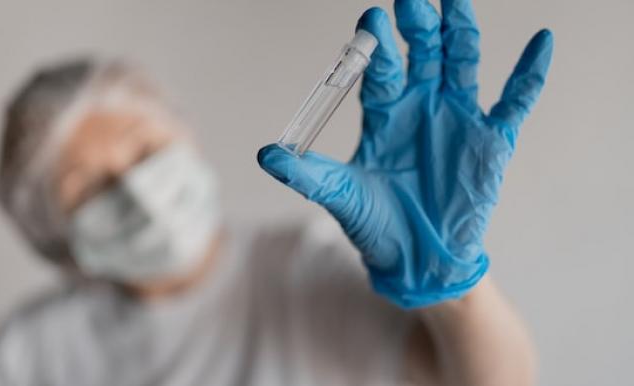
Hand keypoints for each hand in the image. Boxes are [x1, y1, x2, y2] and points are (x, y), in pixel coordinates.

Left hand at [258, 0, 552, 307]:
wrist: (417, 260)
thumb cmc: (376, 225)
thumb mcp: (339, 196)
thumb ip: (306, 174)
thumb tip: (265, 155)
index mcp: (384, 114)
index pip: (381, 69)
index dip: (377, 45)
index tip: (371, 20)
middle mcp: (421, 107)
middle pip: (423, 54)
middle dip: (419, 27)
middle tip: (413, 0)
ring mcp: (458, 119)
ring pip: (463, 63)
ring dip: (462, 33)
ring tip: (457, 2)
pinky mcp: (491, 139)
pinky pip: (514, 100)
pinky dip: (529, 72)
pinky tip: (540, 41)